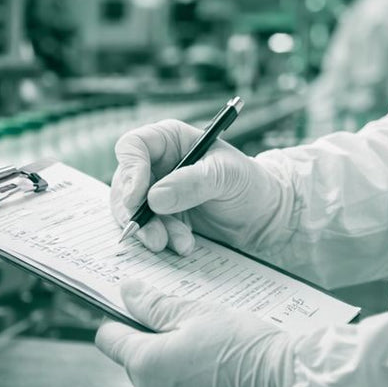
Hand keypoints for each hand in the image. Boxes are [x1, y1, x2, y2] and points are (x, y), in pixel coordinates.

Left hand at [94, 280, 294, 386]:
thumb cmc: (245, 348)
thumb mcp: (198, 314)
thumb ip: (155, 305)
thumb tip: (128, 292)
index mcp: (145, 365)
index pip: (109, 340)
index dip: (120, 321)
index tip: (136, 313)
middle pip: (136, 365)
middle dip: (155, 348)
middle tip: (190, 332)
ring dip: (174, 374)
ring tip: (210, 358)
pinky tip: (218, 382)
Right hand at [110, 119, 285, 254]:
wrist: (263, 216)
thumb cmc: (249, 183)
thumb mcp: (226, 176)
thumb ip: (191, 183)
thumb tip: (154, 198)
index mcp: (169, 140)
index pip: (133, 147)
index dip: (130, 170)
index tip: (138, 197)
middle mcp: (156, 164)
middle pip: (124, 184)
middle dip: (137, 213)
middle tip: (155, 236)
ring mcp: (155, 192)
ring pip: (131, 211)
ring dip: (150, 231)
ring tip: (180, 243)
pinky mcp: (160, 217)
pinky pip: (146, 229)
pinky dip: (161, 239)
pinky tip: (184, 245)